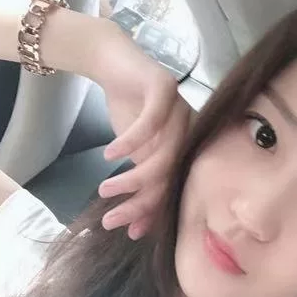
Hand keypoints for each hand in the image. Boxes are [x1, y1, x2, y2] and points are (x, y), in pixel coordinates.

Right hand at [90, 21, 193, 238]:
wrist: (113, 63)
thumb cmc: (128, 111)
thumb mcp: (134, 155)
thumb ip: (140, 185)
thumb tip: (134, 228)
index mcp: (187, 150)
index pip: (173, 188)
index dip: (153, 213)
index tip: (131, 233)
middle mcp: (191, 132)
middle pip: (169, 177)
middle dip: (140, 203)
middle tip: (112, 220)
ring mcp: (181, 109)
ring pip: (163, 155)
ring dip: (132, 178)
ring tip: (105, 190)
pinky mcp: (164, 88)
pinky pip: (150, 123)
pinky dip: (129, 143)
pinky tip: (109, 156)